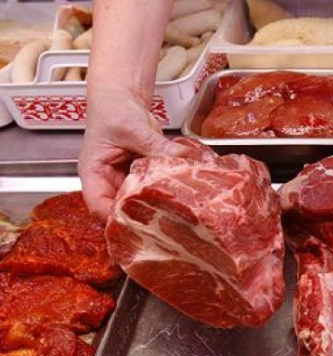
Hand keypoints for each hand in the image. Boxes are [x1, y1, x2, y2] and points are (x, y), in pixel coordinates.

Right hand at [79, 86, 201, 220]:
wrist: (123, 98)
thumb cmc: (113, 110)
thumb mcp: (132, 127)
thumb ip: (154, 145)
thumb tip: (180, 157)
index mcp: (94, 174)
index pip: (98, 206)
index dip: (115, 218)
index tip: (136, 222)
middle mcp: (109, 182)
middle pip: (121, 209)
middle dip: (140, 215)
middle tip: (163, 218)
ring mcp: (127, 180)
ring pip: (140, 201)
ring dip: (156, 204)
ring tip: (175, 207)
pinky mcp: (143, 176)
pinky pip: (154, 188)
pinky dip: (165, 190)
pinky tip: (179, 192)